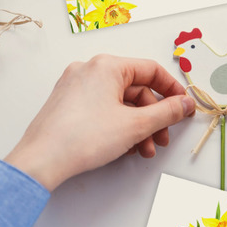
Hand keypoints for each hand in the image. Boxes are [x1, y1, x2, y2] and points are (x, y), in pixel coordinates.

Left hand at [4, 55, 194, 191]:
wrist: (42, 160)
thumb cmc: (82, 138)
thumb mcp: (135, 125)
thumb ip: (166, 112)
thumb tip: (184, 104)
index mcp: (106, 65)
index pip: (150, 70)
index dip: (172, 90)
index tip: (182, 107)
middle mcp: (89, 70)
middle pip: (135, 88)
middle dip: (152, 117)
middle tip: (162, 137)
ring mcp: (75, 86)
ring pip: (118, 102)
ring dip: (136, 126)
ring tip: (143, 150)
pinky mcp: (67, 103)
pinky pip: (102, 108)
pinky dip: (117, 125)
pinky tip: (124, 147)